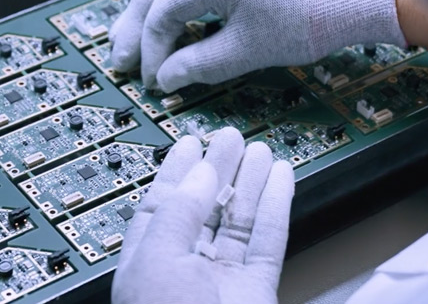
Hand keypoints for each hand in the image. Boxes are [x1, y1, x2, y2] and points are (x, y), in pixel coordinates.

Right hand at [109, 0, 404, 92]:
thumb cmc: (312, 20)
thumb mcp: (249, 50)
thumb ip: (200, 64)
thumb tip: (168, 77)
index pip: (164, 9)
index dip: (152, 47)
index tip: (153, 78)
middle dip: (136, 22)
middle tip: (120, 55)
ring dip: (154, 9)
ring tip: (137, 39)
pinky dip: (180, 2)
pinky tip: (178, 23)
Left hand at [112, 128, 294, 303]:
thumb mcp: (157, 260)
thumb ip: (177, 214)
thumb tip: (198, 174)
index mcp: (147, 262)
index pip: (163, 205)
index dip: (177, 172)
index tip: (191, 142)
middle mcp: (185, 269)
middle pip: (205, 208)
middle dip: (219, 169)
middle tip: (230, 138)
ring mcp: (223, 280)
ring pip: (239, 221)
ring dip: (251, 182)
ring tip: (259, 149)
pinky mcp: (257, 289)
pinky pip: (269, 240)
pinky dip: (276, 207)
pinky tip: (280, 179)